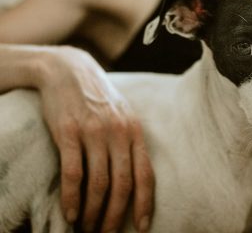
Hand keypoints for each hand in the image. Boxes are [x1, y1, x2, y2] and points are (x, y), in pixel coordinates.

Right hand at [37, 46, 153, 231]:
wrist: (70, 71)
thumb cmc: (99, 98)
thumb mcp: (123, 115)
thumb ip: (131, 142)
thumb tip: (136, 178)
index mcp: (135, 131)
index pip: (146, 174)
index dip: (145, 203)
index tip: (142, 226)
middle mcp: (118, 133)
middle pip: (122, 184)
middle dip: (116, 215)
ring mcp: (94, 132)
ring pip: (99, 183)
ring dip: (94, 212)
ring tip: (89, 228)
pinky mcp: (69, 132)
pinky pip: (73, 173)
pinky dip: (72, 198)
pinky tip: (71, 213)